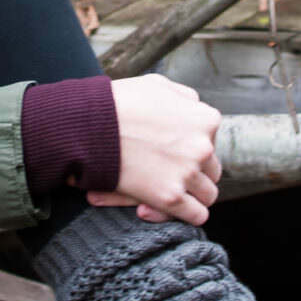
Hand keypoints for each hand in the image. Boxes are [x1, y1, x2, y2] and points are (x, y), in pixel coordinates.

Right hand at [86, 74, 222, 224]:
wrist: (88, 125)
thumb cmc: (118, 102)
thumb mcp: (156, 85)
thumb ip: (182, 97)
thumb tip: (193, 107)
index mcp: (205, 119)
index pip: (211, 140)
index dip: (192, 147)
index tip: (172, 152)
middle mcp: (203, 147)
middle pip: (212, 169)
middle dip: (195, 173)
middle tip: (170, 174)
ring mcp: (188, 174)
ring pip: (208, 195)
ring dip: (191, 196)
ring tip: (167, 192)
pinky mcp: (170, 197)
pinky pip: (196, 215)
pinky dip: (186, 215)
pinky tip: (164, 208)